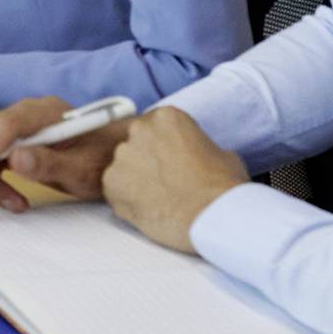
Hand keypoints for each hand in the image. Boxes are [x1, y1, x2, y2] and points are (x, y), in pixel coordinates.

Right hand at [0, 95, 130, 212]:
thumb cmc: (105, 161)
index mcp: (45, 112)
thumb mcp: (82, 170)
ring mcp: (22, 126)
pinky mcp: (20, 140)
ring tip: (10, 204)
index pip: (6, 124)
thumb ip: (50, 163)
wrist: (118, 156)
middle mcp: (28, 113)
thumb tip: (15, 159)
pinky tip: (13, 198)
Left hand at [101, 107, 246, 251]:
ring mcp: (122, 156)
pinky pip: (114, 189)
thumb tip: (197, 155)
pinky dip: (126, 198)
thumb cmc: (222, 187)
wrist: (211, 216)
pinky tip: (148, 208)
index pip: (157, 126)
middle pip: (137, 143)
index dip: (165, 146)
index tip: (173, 161)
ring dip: (136, 179)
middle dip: (147, 160)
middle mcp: (139, 130)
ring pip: (124, 166)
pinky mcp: (110, 182)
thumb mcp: (222, 154)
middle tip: (166, 181)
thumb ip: (199, 146)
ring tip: (159, 198)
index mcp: (166, 116)